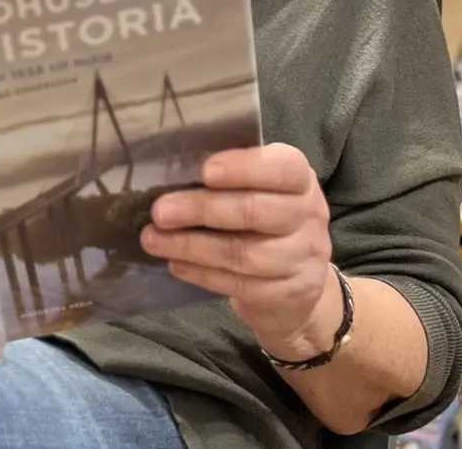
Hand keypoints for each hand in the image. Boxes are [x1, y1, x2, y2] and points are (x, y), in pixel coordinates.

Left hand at [140, 143, 335, 355]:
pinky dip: (202, 274)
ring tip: (153, 240)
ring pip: (243, 253)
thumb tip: (176, 170)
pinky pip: (239, 284)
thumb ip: (233, 178)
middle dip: (201, 210)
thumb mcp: (262, 188)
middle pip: (255, 211)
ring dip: (192, 246)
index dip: (244, 167)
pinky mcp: (289, 293)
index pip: (282, 167)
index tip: (204, 171)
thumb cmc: (268, 218)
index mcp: (300, 179)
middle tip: (159, 211)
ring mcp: (302, 258)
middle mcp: (309, 215)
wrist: (300, 283)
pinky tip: (175, 263)